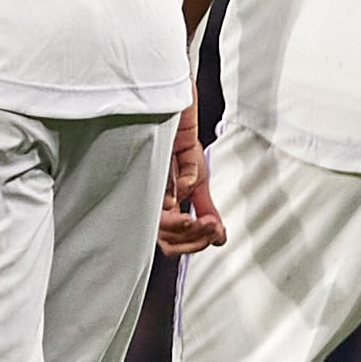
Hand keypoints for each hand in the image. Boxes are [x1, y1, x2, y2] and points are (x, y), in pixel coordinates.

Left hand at [159, 111, 225, 253]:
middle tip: (213, 229)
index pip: (176, 240)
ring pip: (162, 232)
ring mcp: (147, 199)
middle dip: (195, 240)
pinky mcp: (143, 187)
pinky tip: (188, 211)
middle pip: (169, 242)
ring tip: (205, 222)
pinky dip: (176, 215)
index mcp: (168, 207)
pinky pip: (157, 213)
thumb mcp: (200, 178)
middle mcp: (155, 207)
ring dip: (188, 231)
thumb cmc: (180, 142)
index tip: (218, 234)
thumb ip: (206, 207)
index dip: (198, 243)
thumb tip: (218, 235)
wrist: (175, 119)